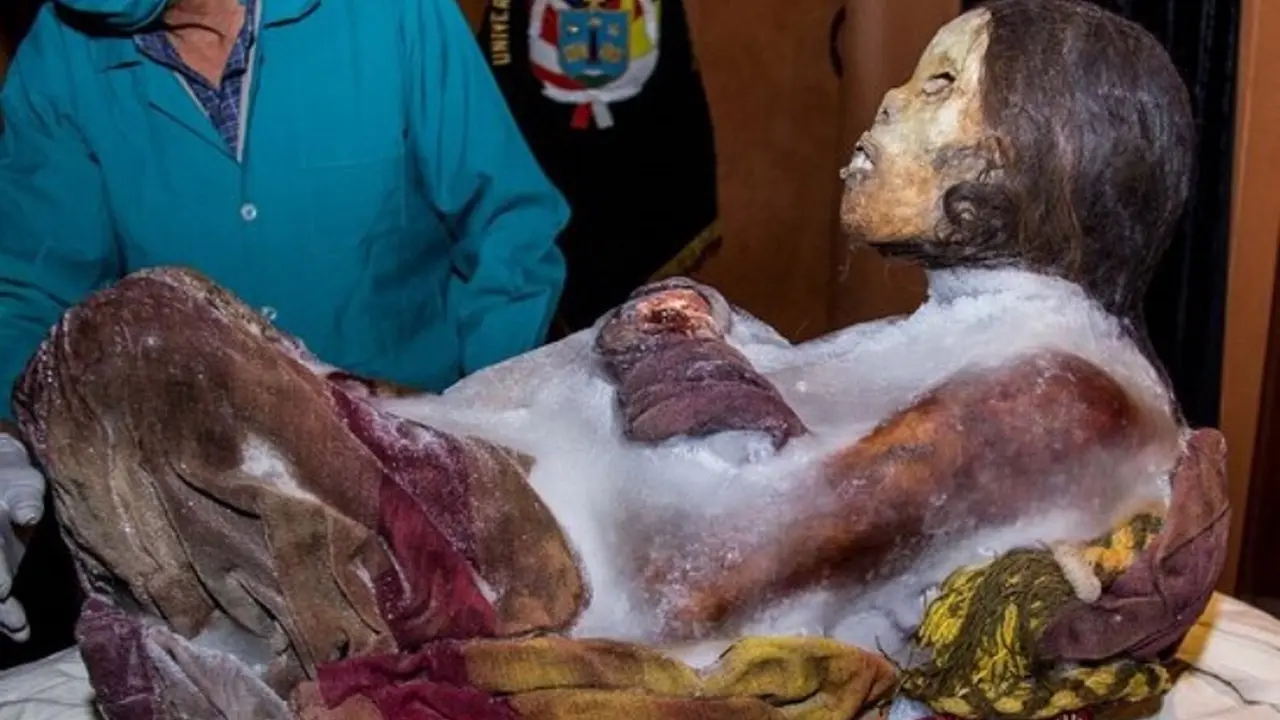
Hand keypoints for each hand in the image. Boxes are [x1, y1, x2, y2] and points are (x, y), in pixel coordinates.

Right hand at [0, 432, 43, 641]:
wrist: (6, 484)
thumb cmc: (16, 483)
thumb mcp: (22, 485)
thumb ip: (24, 500)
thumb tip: (27, 515)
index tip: (2, 590)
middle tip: (13, 622)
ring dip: (1, 616)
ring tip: (20, 632)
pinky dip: (6, 617)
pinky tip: (20, 632)